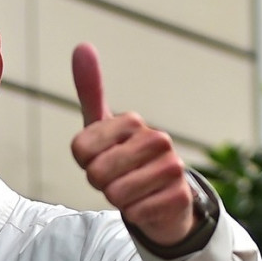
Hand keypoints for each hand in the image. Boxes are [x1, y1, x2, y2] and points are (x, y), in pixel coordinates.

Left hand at [69, 42, 195, 245]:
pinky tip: (148, 205)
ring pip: (116, 194)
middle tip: (117, 179)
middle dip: (100, 184)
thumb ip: (92, 91)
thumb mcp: (103, 128)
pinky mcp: (180, 197)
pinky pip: (135, 212)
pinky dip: (135, 215)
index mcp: (133, 122)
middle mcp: (157, 139)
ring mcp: (173, 168)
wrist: (164, 199)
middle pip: (97, 173)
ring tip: (133, 191)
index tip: (100, 158)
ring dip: (118, 200)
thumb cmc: (126, 162)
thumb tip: (82, 45)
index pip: (80, 149)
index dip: (84, 162)